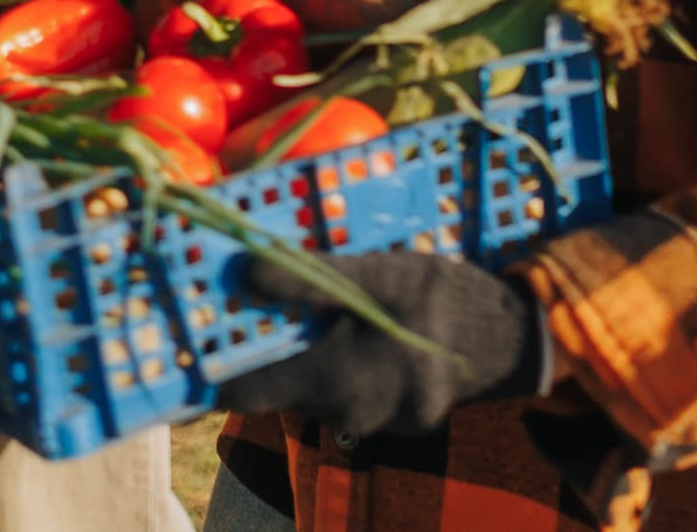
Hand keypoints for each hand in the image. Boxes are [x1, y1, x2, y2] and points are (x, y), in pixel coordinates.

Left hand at [214, 251, 544, 439]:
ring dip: (303, 358)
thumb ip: (305, 278)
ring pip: (313, 391)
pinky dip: (341, 367)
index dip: (207, 375)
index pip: (242, 394)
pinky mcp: (397, 424)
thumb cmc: (434, 293)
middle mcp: (349, 415)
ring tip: (307, 316)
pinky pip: (349, 395)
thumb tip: (242, 272)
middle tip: (235, 318)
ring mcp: (375, 424)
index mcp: (336, 379)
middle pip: (277, 391)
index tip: (184, 350)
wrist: (512, 334)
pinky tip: (355, 336)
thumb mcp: (372, 274)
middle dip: (257, 357)